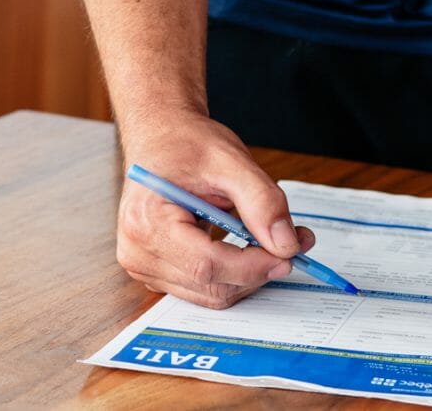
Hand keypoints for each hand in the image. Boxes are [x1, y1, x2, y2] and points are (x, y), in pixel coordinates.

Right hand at [116, 107, 316, 309]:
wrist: (160, 137)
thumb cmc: (184, 143)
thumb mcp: (230, 160)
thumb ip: (262, 201)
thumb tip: (286, 245)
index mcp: (147, 221)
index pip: (206, 265)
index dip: (253, 265)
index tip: (289, 253)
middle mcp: (139, 252)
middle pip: (212, 285)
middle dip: (258, 269)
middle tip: (293, 242)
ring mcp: (145, 266)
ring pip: (212, 294)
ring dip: (249, 274)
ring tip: (270, 238)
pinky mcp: (157, 272)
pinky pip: (203, 288)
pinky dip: (233, 273)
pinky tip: (243, 245)